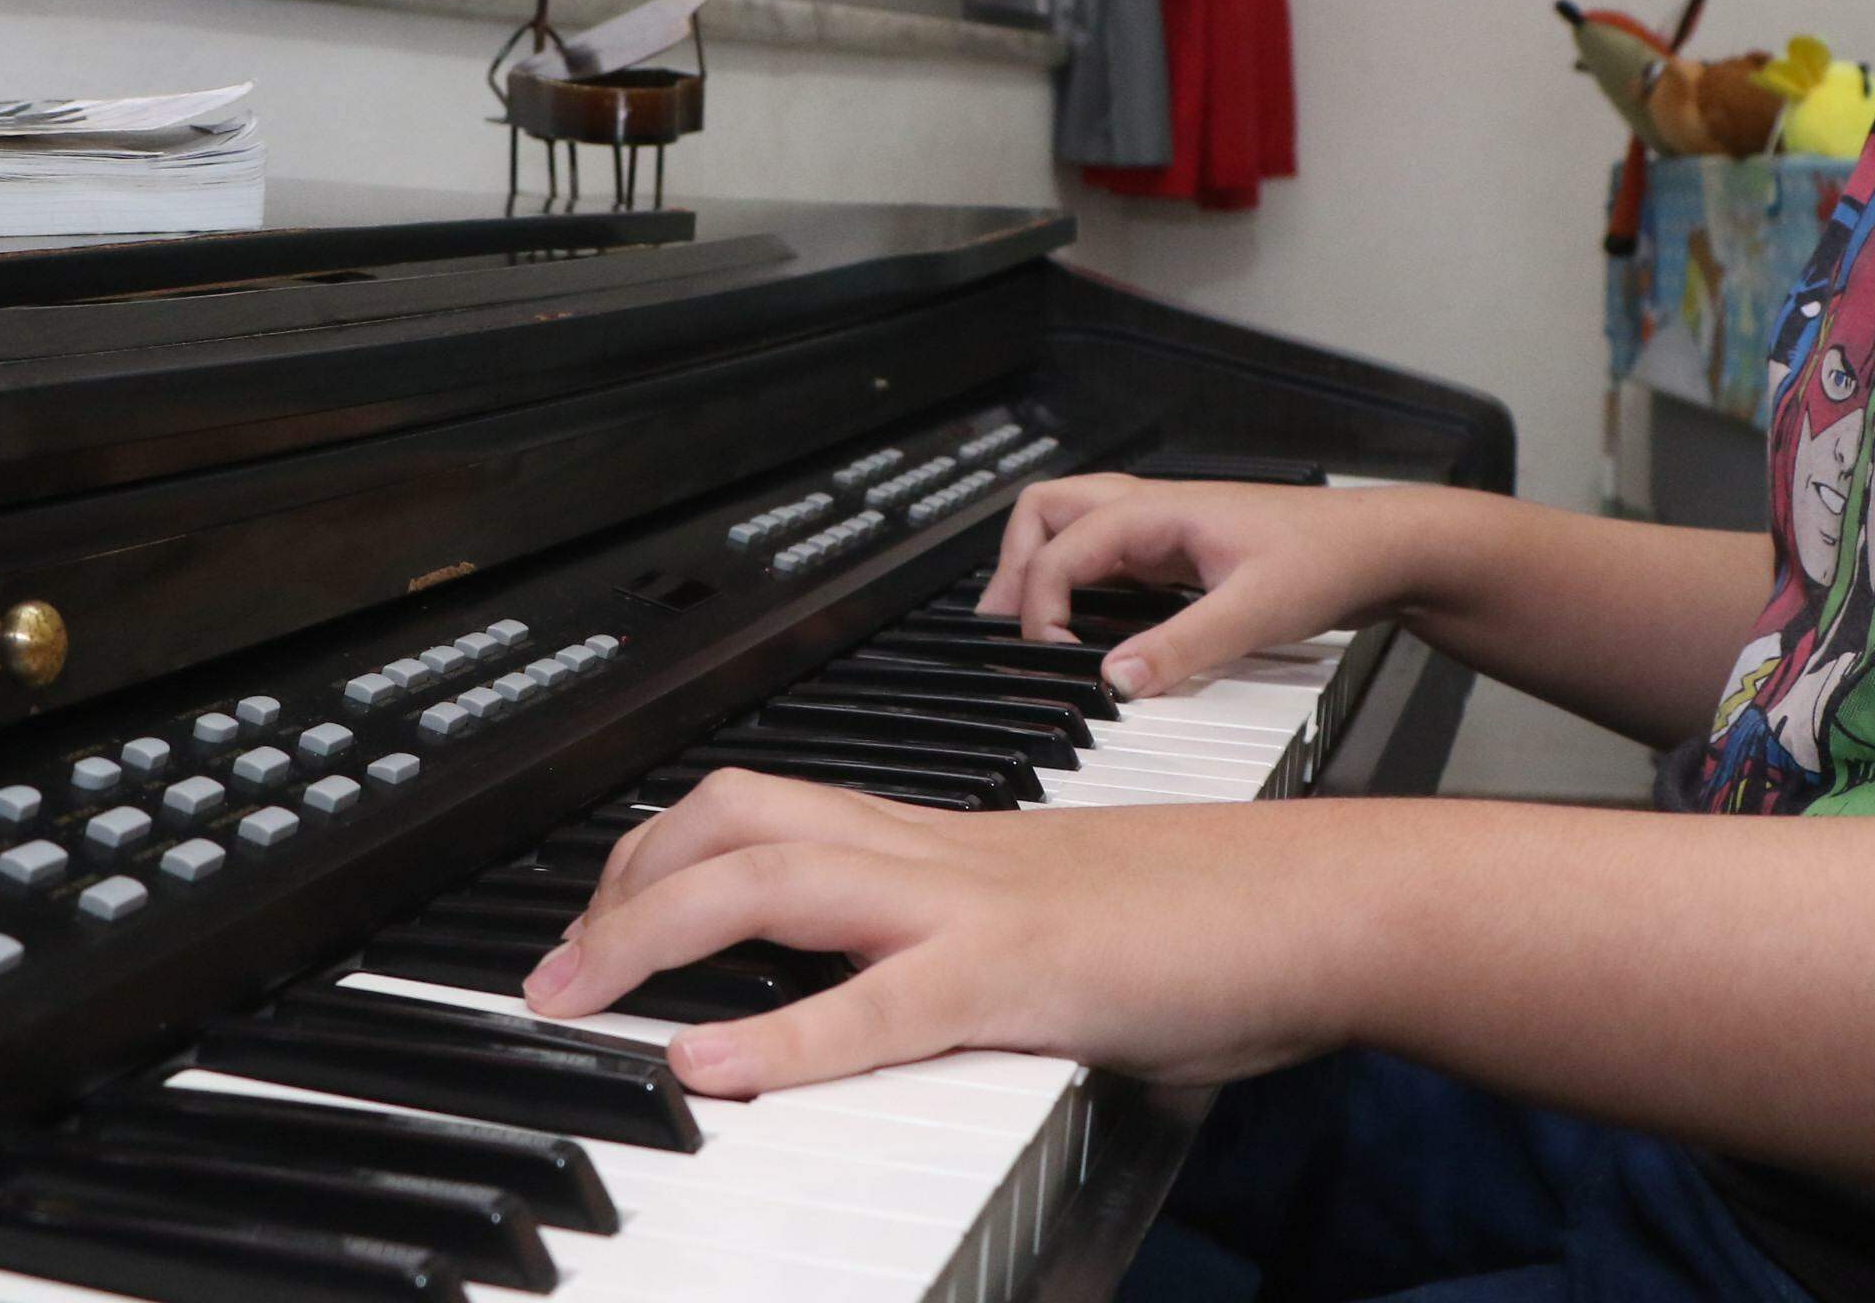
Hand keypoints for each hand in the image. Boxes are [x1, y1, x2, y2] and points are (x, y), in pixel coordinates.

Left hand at [525, 767, 1343, 1096]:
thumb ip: (975, 969)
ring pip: (773, 877)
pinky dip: (778, 1038)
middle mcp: (938, 853)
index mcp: (944, 843)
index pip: (770, 808)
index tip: (601, 913)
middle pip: (735, 817)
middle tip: (555, 966)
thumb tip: (922, 1027)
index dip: (664, 850)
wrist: (1319, 903)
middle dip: (621, 883)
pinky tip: (708, 1067)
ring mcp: (971, 907)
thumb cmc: (1209, 926)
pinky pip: (873, 1004)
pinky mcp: (1017, 977)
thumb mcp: (1056, 936)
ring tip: (575, 994)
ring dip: (649, 933)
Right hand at [975, 472, 1437, 693]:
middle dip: (1014, 565)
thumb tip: (1114, 680)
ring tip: (1031, 626)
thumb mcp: (1255, 612)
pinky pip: (1107, 554)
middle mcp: (1151, 509)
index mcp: (1156, 510)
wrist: (1383, 548)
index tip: (1052, 657)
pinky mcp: (1179, 552)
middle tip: (1006, 629)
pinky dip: (1080, 581)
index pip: (1059, 548)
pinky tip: (1090, 624)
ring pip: (1073, 526)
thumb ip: (1182, 648)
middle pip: (1047, 512)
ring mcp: (1163, 528)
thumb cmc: (1329, 559)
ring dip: (1042, 566)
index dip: (1038, 604)